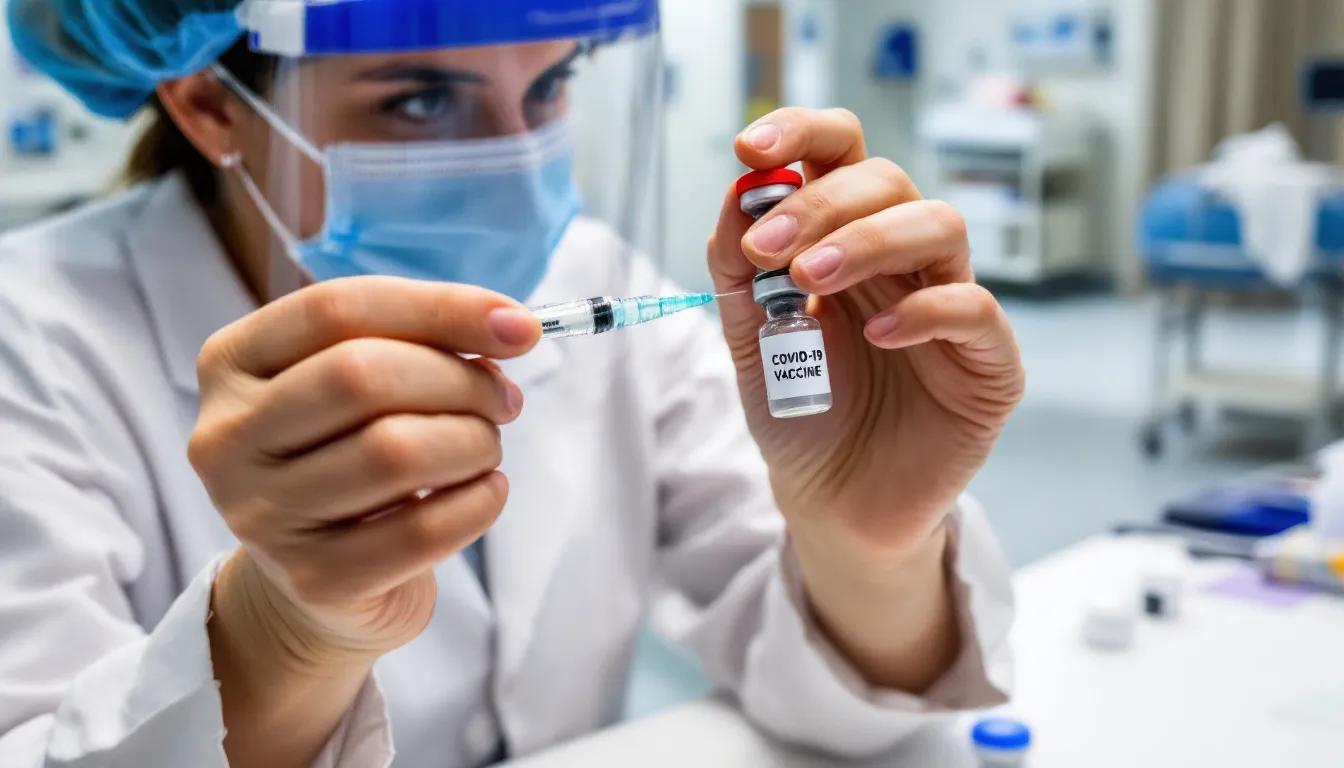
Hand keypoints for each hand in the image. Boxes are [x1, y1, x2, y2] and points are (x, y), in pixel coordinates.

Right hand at [187, 277, 539, 764]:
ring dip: (472, 441)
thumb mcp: (364, 383)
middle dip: (459, 380)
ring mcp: (263, 514)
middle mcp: (229, 436)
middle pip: (361, 376)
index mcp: (233, 362)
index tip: (518, 326)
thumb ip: (420, 340)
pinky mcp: (314, 579)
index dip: (440, 308)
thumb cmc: (349, 456)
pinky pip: (422, 529)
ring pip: (395, 452)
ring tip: (485, 446)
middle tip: (503, 399)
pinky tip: (484, 491)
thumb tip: (508, 327)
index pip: (335, 308)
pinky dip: (479, 502)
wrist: (317, 581)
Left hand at [708, 109, 1023, 687]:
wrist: (832, 504)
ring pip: (942, 226)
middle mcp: (905, 261)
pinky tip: (878, 335)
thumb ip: (739, 273)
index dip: (803, 133)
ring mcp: (951, 306)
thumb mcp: (749, 340)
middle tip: (770, 249)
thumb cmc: (801, 414)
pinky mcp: (987, 365)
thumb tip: (736, 195)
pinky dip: (928, 310)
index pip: (843, 156)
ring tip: (810, 280)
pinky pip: (976, 311)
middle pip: (889, 181)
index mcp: (847, 240)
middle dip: (822, 203)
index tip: (750, 147)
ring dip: (871, 239)